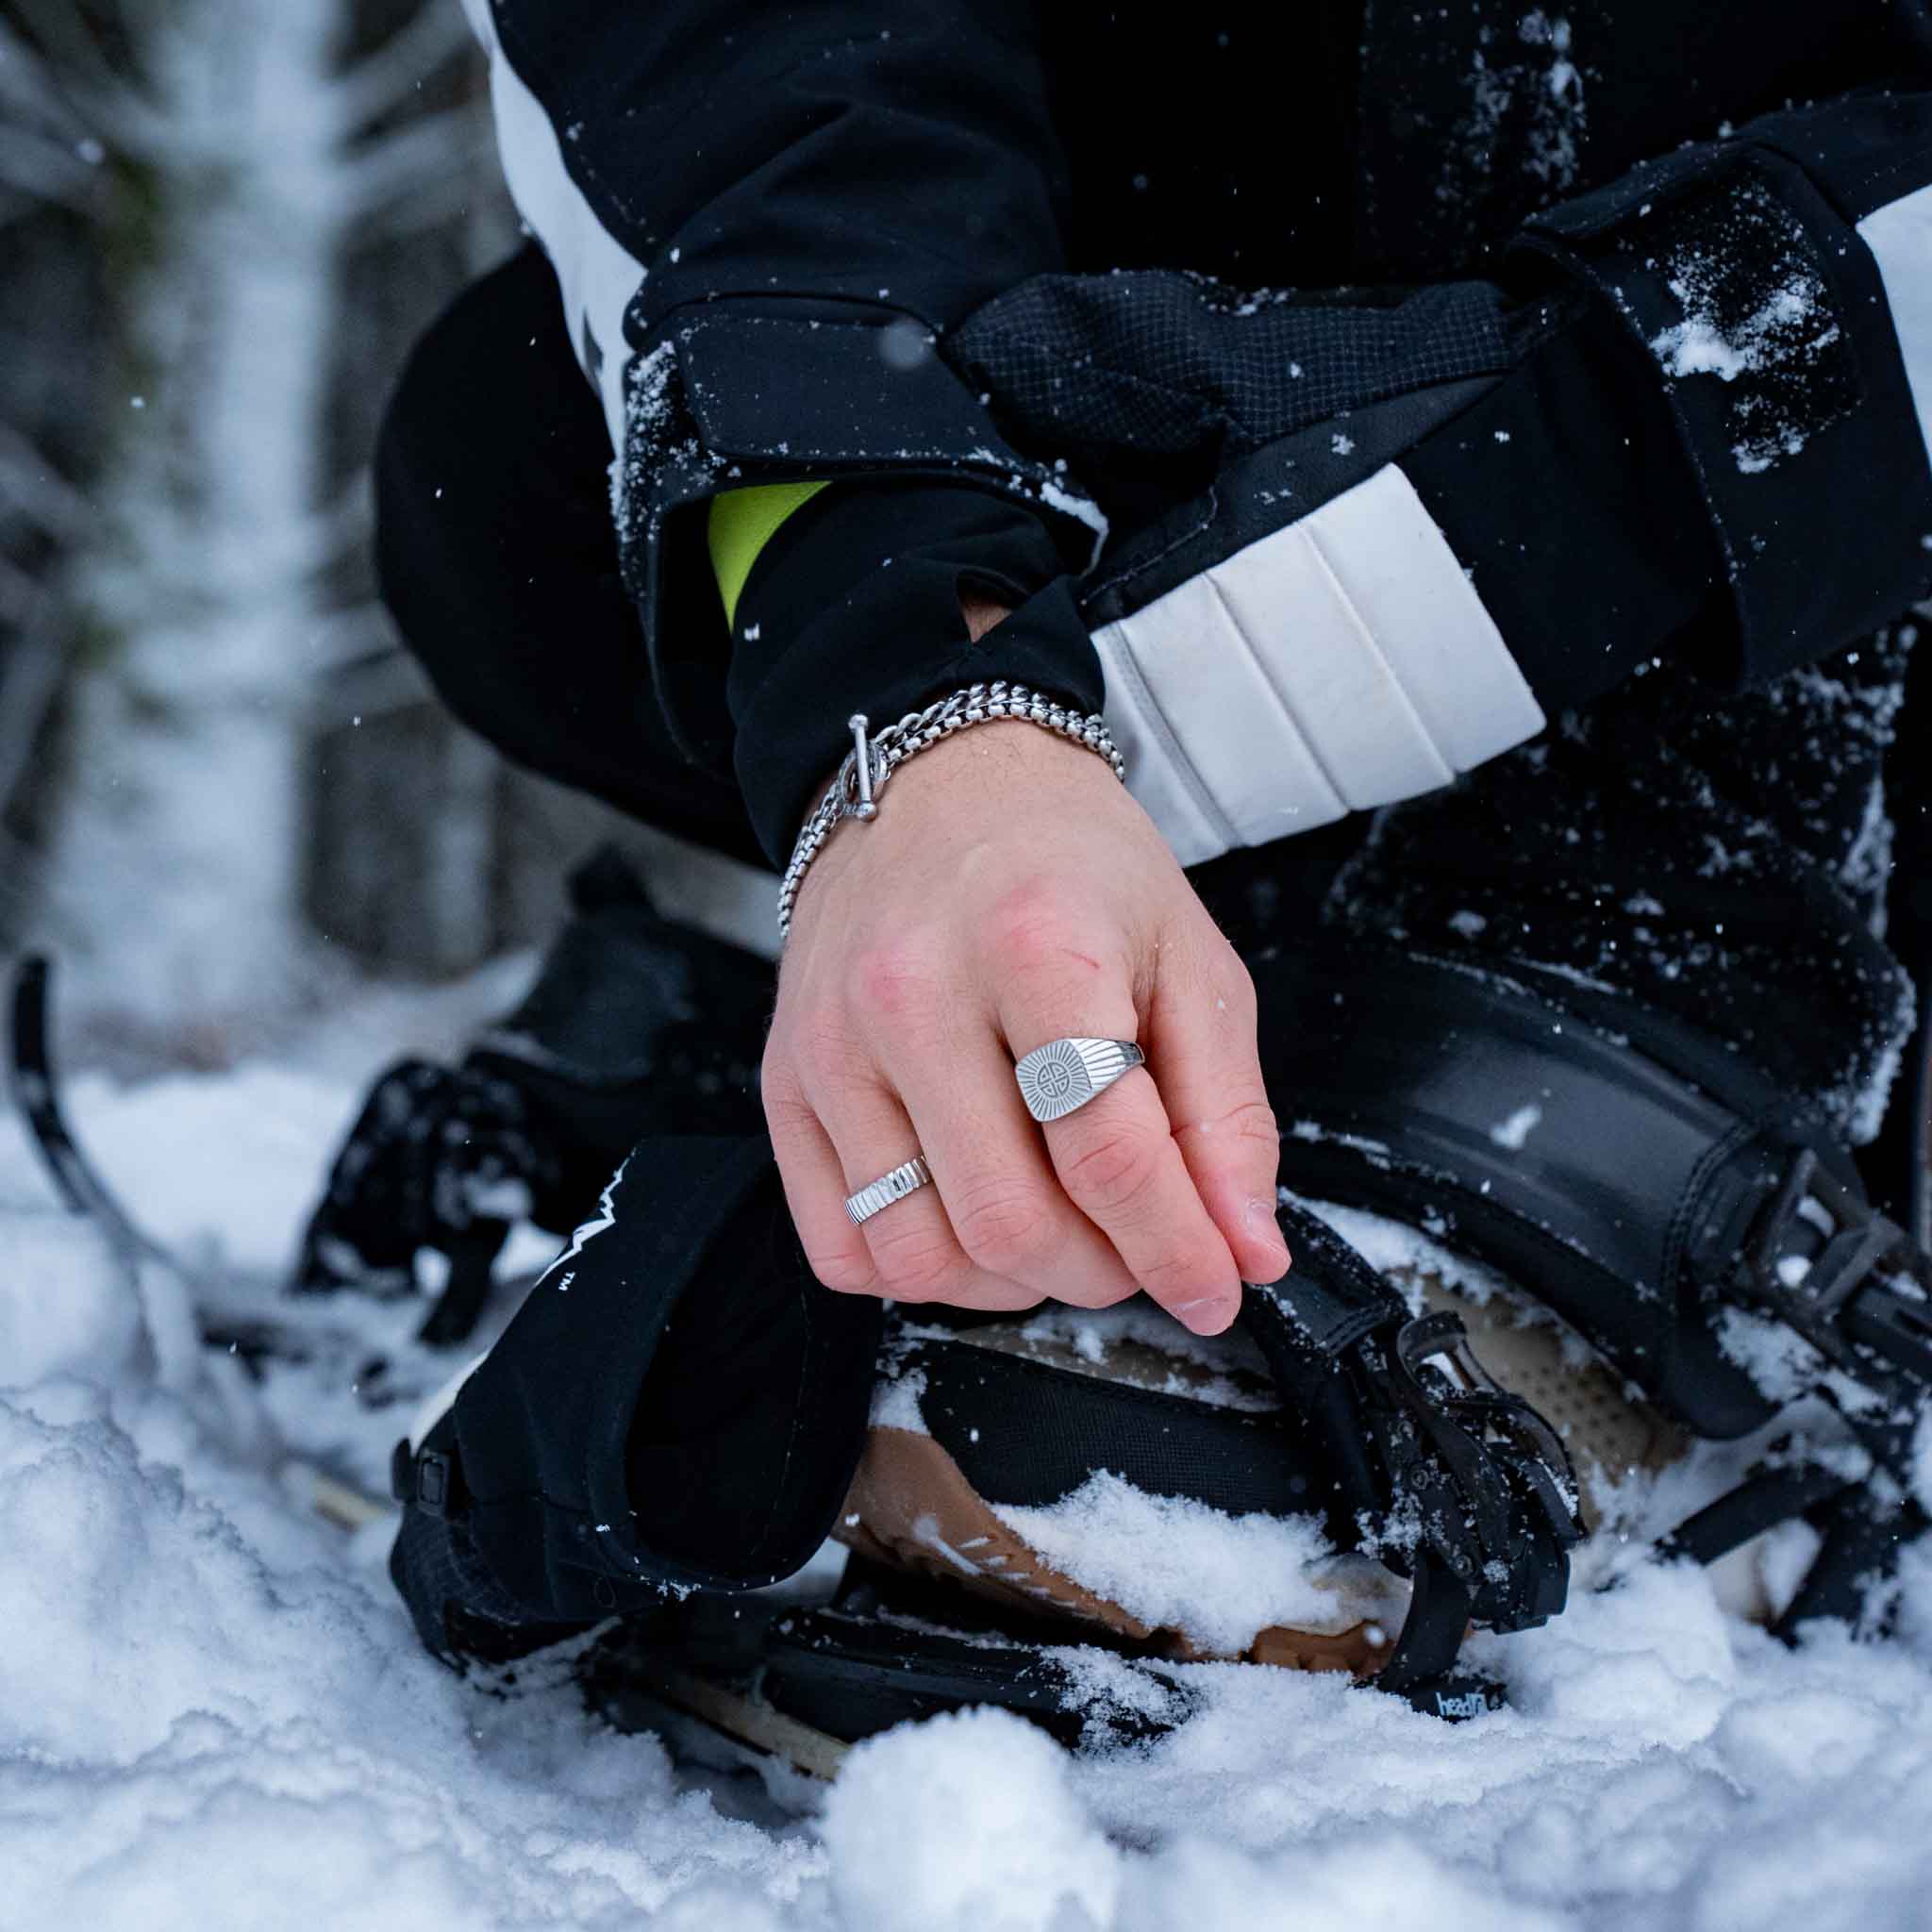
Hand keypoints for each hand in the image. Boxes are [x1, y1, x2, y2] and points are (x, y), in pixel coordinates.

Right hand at [762, 697, 1287, 1336]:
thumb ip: (1228, 1115)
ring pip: (921, 1254)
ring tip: (1058, 1234)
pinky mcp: (785, 1082)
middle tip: (1137, 1246)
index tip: (1215, 1287)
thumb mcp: (1189, 961)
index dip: (1178, 1249)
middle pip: (1010, 1221)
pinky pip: (841, 1247)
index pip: (1109, 1154)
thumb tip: (1246, 1251)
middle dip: (1100, 1271)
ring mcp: (833, 1045)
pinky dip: (920, 1271)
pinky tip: (971, 1222)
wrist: (939, 787)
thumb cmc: (1068, 867)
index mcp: (1036, 944)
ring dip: (1011, 1283)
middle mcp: (913, 993)